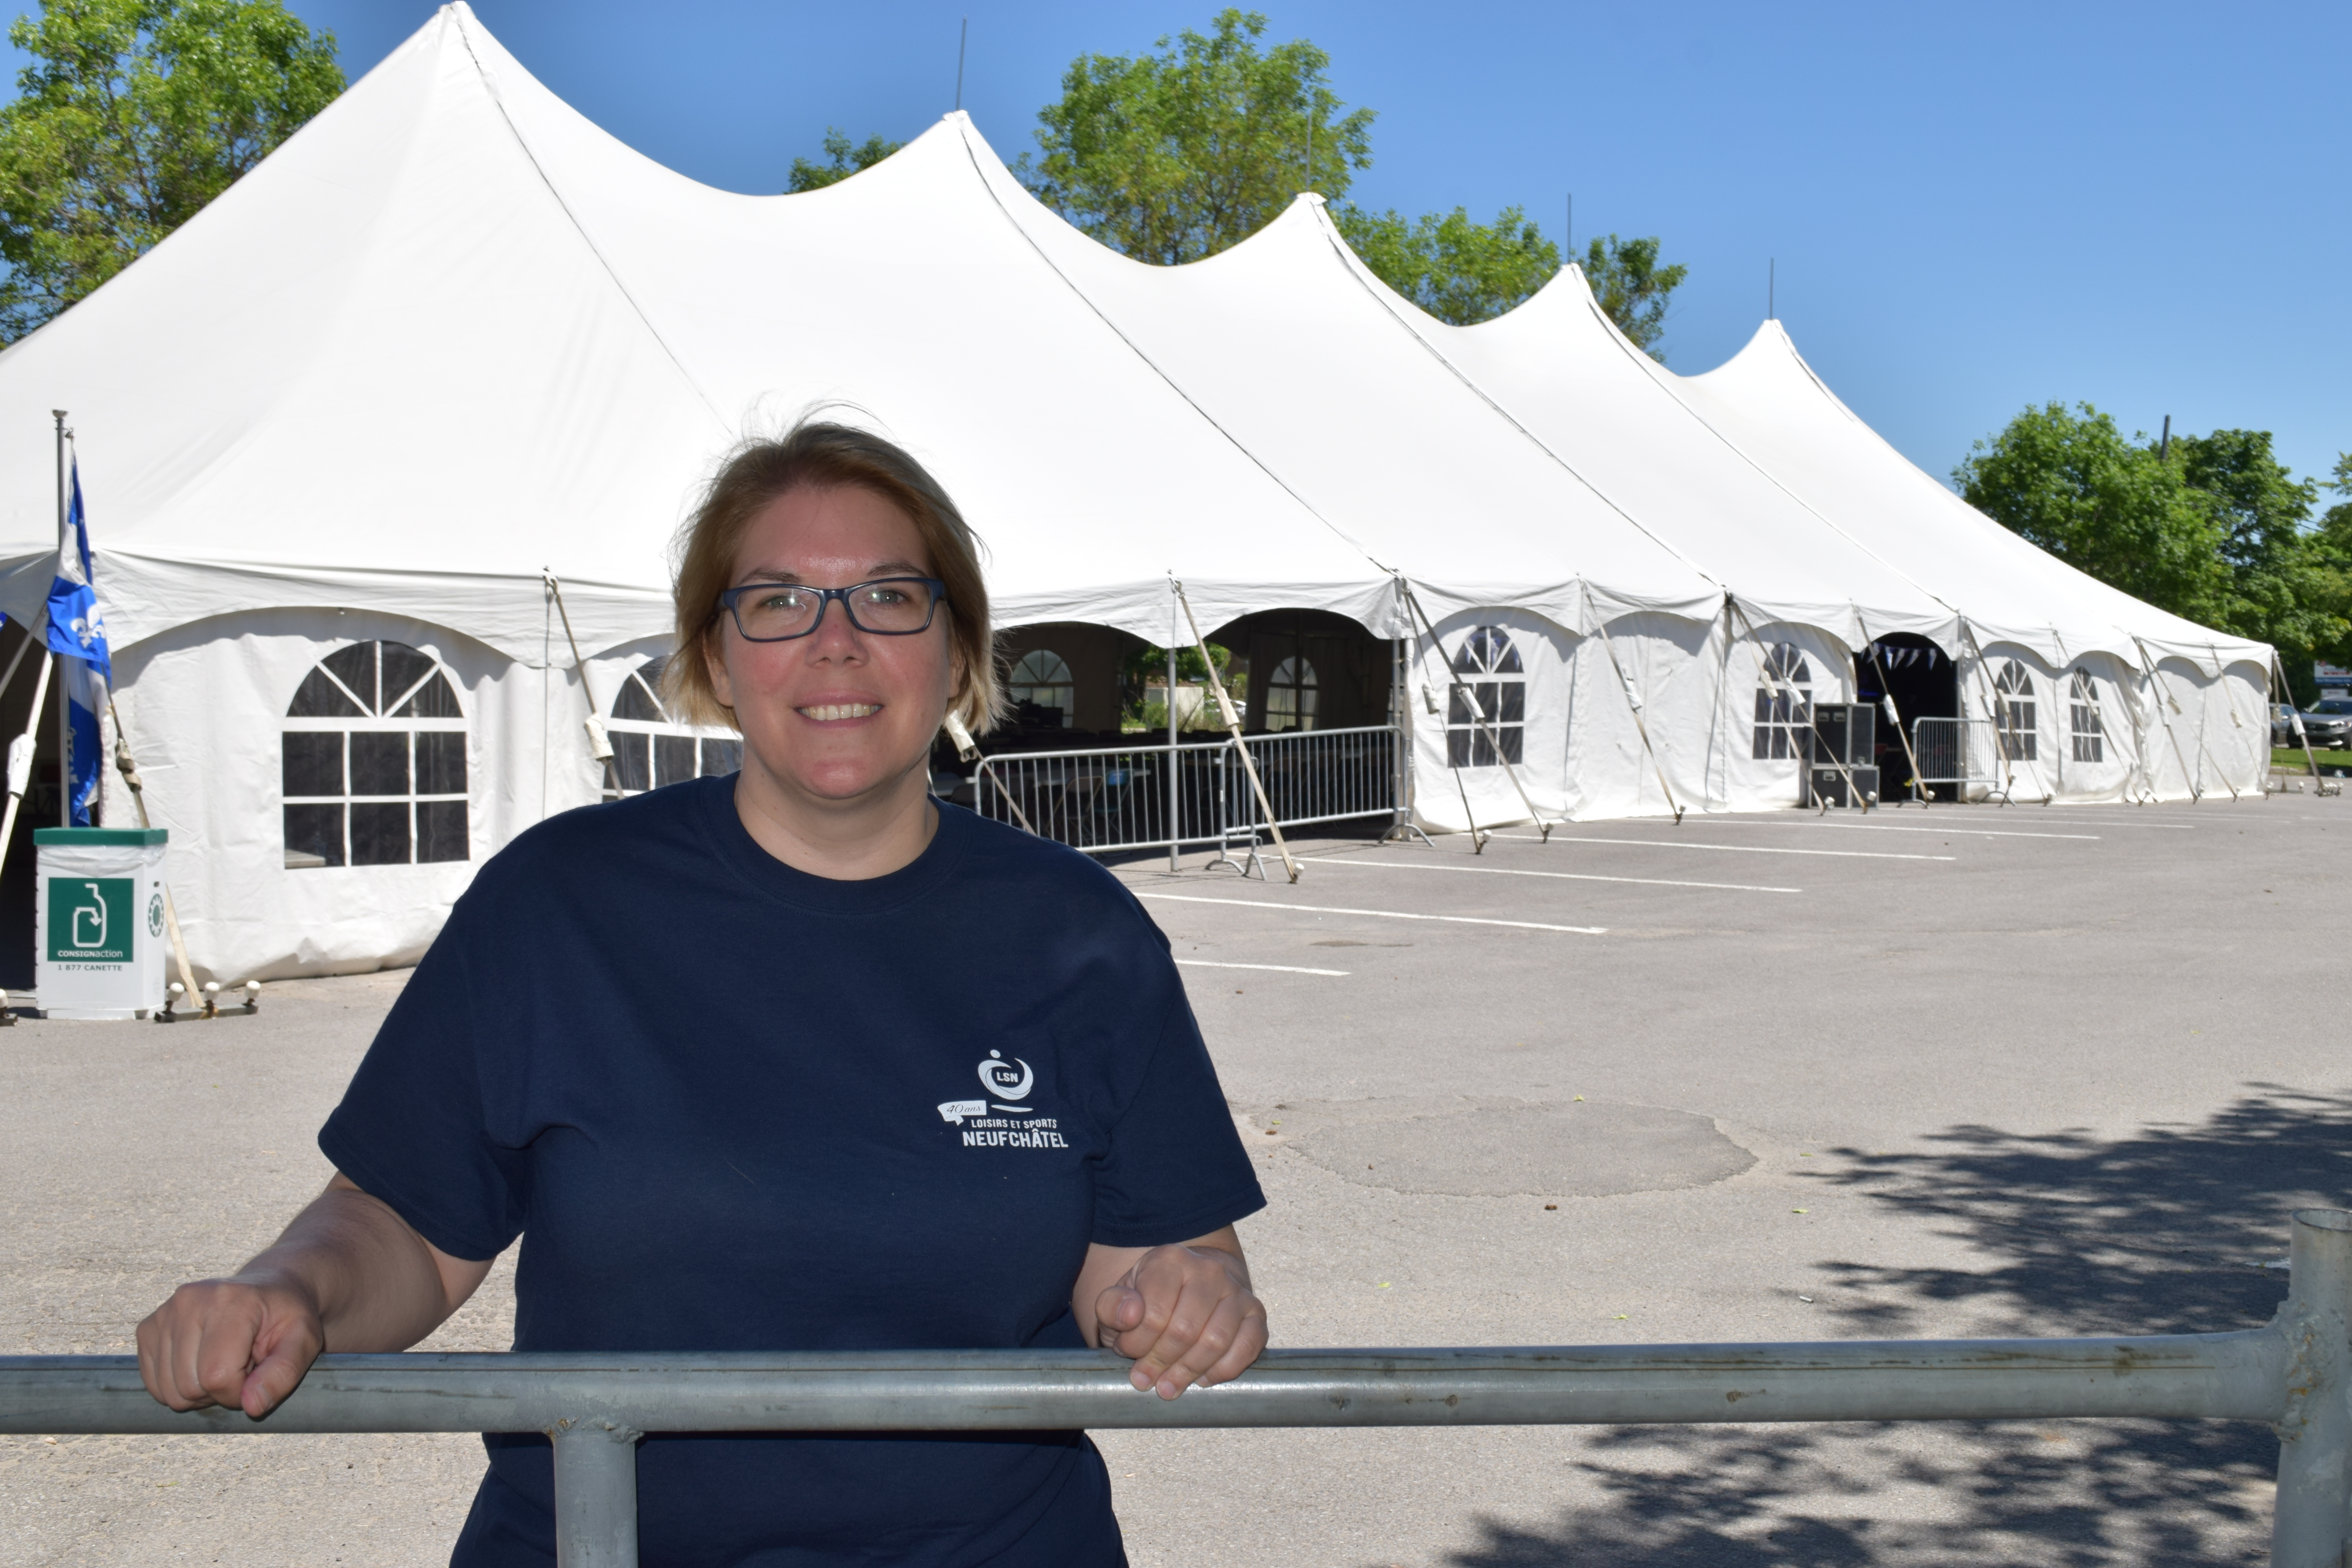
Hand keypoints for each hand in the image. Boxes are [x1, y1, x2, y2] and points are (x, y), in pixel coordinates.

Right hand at [135, 1271, 323, 1418]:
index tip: (256, 1377)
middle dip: (219, 1392)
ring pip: (168, 1391)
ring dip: (199, 1391)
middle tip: (242, 1368)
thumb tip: (252, 1406)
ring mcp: (164, 1313)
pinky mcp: (148, 1327)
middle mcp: (189, 1301)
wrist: (270, 1289)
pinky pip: (153, 1383)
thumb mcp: (303, 1341)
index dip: (238, 1392)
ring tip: (224, 1364)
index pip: (217, 1376)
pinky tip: (201, 1363)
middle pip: (189, 1386)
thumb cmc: (287, 1316)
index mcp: (230, 1301)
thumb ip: (283, 1374)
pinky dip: (178, 1386)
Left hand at [1093, 1243, 1267, 1399]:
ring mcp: (1236, 1290)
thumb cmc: (1150, 1300)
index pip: (1153, 1314)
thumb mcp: (1120, 1300)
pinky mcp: (1256, 1313)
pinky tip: (1203, 1379)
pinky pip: (1247, 1346)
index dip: (1136, 1344)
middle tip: (1145, 1380)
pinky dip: (1224, 1370)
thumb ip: (1112, 1306)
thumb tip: (1130, 1315)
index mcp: (1170, 1260)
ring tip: (1168, 1386)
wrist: (1191, 1287)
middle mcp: (1208, 1269)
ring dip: (1189, 1371)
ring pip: (1215, 1341)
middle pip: (1185, 1331)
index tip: (1126, 1354)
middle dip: (1161, 1363)